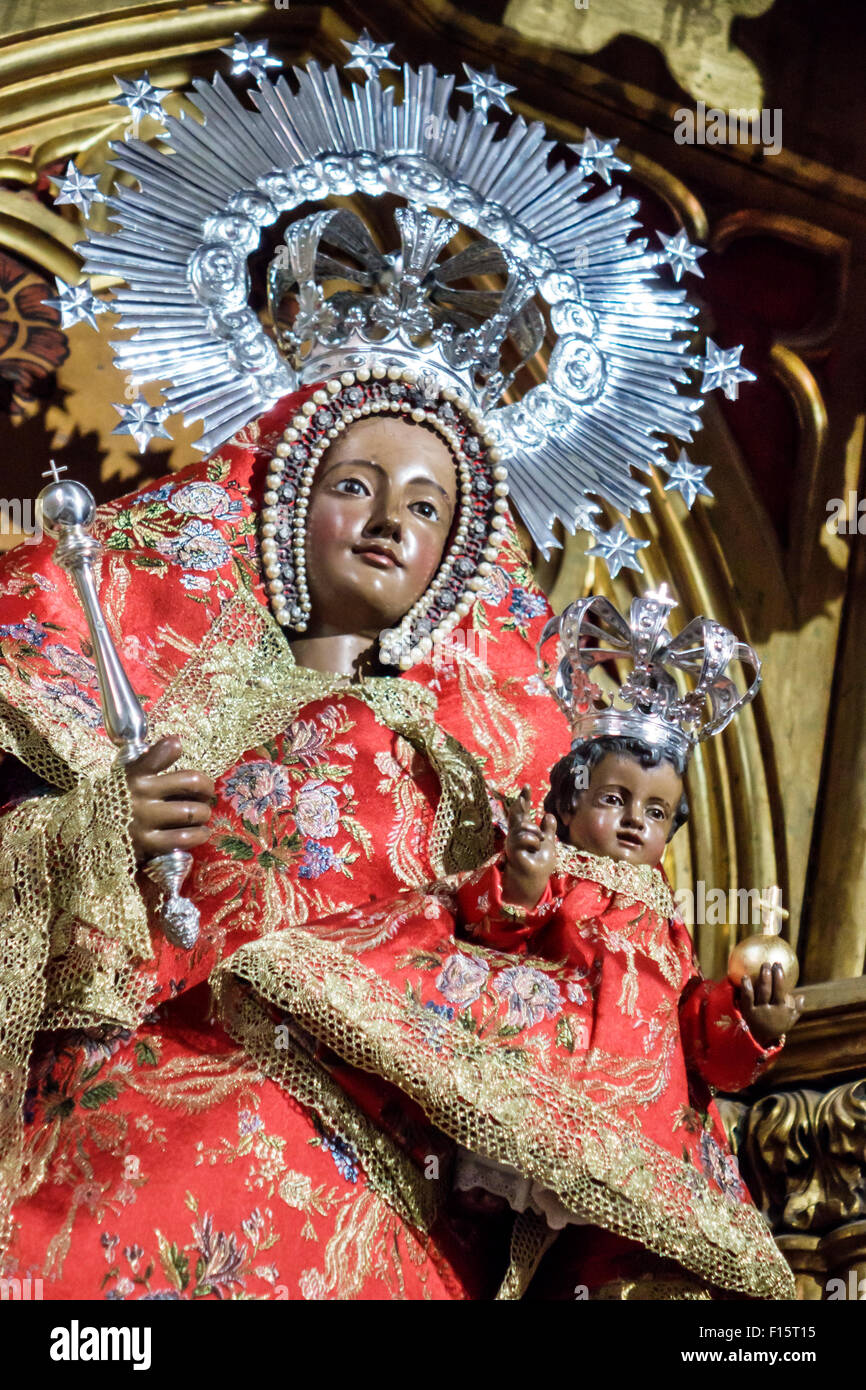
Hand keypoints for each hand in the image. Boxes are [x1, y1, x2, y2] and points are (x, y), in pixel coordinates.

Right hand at [126, 735, 215, 866]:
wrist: (89, 836)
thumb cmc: (118, 802)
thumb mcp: (128, 776)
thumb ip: (152, 759)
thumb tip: (176, 742)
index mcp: (135, 773)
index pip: (164, 752)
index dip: (182, 755)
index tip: (192, 773)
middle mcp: (139, 793)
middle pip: (192, 782)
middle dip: (206, 789)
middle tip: (205, 796)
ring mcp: (143, 819)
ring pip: (192, 812)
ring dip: (203, 814)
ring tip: (201, 816)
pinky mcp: (146, 844)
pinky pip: (184, 838)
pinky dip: (198, 835)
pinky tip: (199, 833)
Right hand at [502, 784, 557, 908]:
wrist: (534, 883)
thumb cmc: (540, 866)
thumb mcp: (548, 845)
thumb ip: (548, 831)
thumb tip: (548, 814)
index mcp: (525, 833)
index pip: (523, 813)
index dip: (524, 799)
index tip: (527, 786)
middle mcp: (516, 835)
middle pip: (516, 814)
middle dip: (521, 800)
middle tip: (527, 788)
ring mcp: (513, 842)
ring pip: (523, 826)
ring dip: (535, 831)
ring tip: (540, 841)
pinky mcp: (513, 850)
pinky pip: (524, 837)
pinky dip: (533, 840)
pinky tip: (536, 846)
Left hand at [737, 963, 804, 1047]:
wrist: (759, 1040)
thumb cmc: (775, 1026)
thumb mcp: (788, 1021)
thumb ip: (796, 1009)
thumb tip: (802, 997)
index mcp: (782, 1010)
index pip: (782, 991)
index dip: (780, 977)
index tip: (778, 965)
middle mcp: (771, 1010)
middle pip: (772, 990)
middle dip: (773, 975)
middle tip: (770, 962)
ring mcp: (759, 1011)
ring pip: (762, 992)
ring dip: (763, 978)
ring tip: (763, 966)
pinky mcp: (748, 1012)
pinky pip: (747, 998)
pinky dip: (747, 987)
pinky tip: (745, 977)